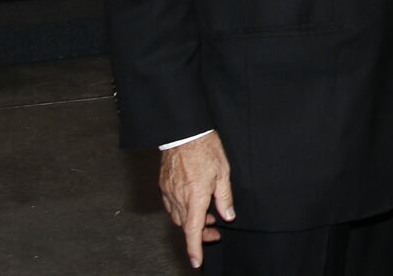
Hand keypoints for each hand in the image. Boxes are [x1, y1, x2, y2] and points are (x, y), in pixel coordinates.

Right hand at [159, 132, 234, 268]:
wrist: (183, 131)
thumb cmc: (205, 148)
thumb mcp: (223, 172)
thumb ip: (224, 197)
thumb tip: (228, 216)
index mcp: (195, 196)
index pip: (193, 230)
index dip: (195, 248)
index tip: (196, 262)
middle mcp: (179, 197)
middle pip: (187, 226)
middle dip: (200, 233)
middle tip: (215, 232)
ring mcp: (169, 191)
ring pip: (178, 217)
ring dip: (192, 222)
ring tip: (208, 216)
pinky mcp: (164, 185)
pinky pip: (171, 206)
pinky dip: (183, 211)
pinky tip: (193, 204)